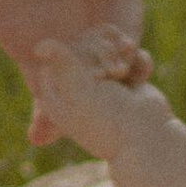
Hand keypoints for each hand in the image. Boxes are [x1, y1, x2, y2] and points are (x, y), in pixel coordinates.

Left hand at [0, 0, 146, 128]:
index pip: (127, 24)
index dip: (120, 55)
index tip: (108, 81)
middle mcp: (95, 5)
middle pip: (107, 62)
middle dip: (101, 95)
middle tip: (85, 125)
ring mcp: (62, 25)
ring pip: (77, 78)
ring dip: (73, 109)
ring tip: (59, 135)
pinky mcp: (27, 37)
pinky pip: (41, 78)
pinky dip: (43, 106)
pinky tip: (37, 136)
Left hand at [18, 25, 169, 165]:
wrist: (147, 140)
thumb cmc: (108, 120)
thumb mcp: (80, 92)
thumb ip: (62, 64)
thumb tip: (38, 46)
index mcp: (55, 95)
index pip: (57, 56)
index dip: (78, 54)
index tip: (96, 72)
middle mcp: (76, 89)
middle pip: (85, 48)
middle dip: (104, 53)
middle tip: (115, 73)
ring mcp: (102, 85)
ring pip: (109, 50)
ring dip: (122, 54)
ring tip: (126, 69)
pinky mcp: (126, 82)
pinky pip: (130, 57)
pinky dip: (137, 62)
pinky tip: (140, 76)